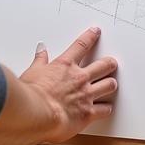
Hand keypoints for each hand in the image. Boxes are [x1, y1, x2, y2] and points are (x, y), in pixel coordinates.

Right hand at [19, 26, 116, 143]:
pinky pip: (105, 109)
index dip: (90, 36)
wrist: (37, 113)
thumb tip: (41, 49)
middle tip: (112, 63)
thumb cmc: (32, 93)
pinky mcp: (89, 112)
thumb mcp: (33, 71)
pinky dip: (106, 108)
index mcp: (66, 65)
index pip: (81, 45)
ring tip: (111, 84)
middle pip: (104, 65)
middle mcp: (80, 78)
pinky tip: (106, 108)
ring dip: (111, 84)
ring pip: (109, 85)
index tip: (96, 31)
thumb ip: (40, 60)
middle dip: (110, 63)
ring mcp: (87, 94)